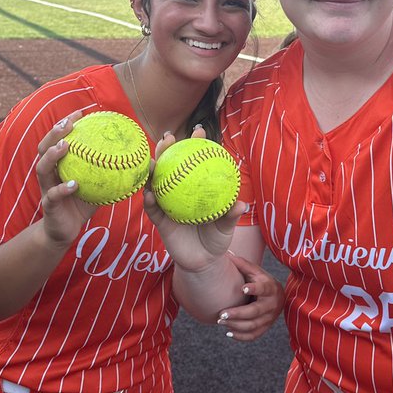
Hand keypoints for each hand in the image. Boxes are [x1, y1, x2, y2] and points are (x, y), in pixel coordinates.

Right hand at [36, 110, 99, 244]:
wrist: (65, 231)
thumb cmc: (82, 204)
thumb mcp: (97, 186)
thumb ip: (111, 171)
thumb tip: (137, 158)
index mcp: (58, 165)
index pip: (58, 139)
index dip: (66, 124)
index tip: (81, 112)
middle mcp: (49, 173)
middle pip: (44, 147)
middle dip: (54, 133)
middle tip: (69, 123)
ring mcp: (46, 188)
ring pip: (43, 168)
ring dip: (53, 155)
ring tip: (66, 146)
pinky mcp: (49, 205)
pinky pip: (53, 195)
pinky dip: (63, 188)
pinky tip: (75, 184)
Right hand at [143, 132, 245, 271]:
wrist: (203, 262)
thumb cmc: (216, 238)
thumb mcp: (226, 227)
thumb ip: (230, 215)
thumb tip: (241, 204)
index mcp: (195, 187)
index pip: (194, 161)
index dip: (195, 144)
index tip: (198, 130)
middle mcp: (178, 191)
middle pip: (169, 165)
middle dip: (167, 149)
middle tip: (169, 138)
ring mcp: (167, 204)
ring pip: (156, 183)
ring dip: (152, 171)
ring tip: (152, 162)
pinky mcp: (159, 220)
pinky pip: (153, 209)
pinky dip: (151, 200)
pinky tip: (151, 194)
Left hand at [217, 254, 283, 341]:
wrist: (278, 296)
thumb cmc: (262, 281)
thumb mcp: (256, 271)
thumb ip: (243, 265)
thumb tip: (227, 255)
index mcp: (270, 287)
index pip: (263, 289)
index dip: (254, 289)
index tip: (242, 288)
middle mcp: (271, 304)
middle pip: (255, 312)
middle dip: (237, 314)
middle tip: (221, 314)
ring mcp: (269, 318)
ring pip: (252, 325)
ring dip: (235, 325)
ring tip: (220, 321)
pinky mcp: (265, 327)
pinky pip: (253, 335)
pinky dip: (241, 336)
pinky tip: (228, 332)